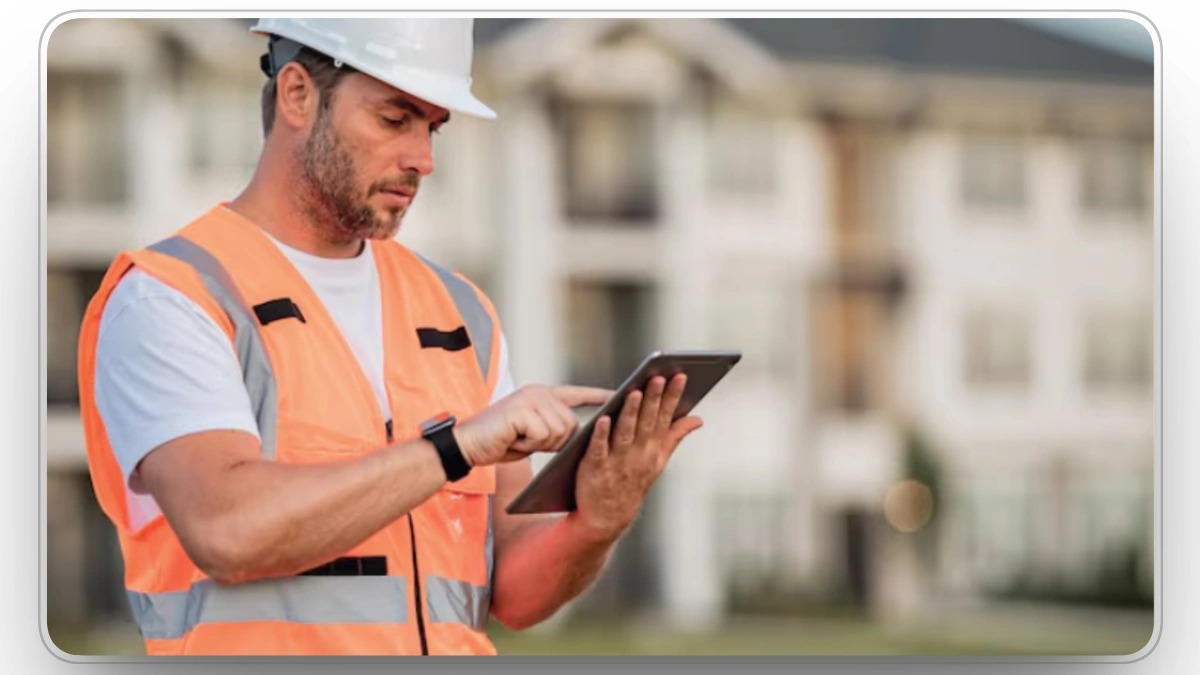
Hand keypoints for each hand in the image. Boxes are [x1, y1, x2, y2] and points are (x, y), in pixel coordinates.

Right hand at [453, 384, 612, 467]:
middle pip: (570, 424)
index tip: (622, 395)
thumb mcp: (533, 434)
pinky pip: (543, 435)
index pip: (577, 393)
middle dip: (553, 441)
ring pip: (559, 431)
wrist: (467, 444)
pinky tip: (513, 437)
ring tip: (518, 438)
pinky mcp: (523, 409)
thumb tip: (579, 435)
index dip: (600, 396)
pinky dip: (529, 443)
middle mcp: (539, 392)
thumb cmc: (499, 442)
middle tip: (526, 439)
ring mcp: (531, 398)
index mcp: (543, 395)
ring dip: (540, 443)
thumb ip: (554, 429)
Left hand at [573, 374, 703, 541]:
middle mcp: (638, 454)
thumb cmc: (632, 482)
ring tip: (635, 392)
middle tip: (659, 376)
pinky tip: (603, 418)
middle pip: (647, 421)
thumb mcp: (658, 460)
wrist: (608, 517)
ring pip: (625, 432)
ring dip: (630, 413)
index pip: (665, 417)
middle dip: (654, 399)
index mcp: (653, 449)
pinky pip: (599, 449)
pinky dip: (602, 435)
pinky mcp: (594, 468)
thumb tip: (698, 418)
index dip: (673, 396)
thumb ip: (675, 436)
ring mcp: (617, 462)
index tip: (680, 375)